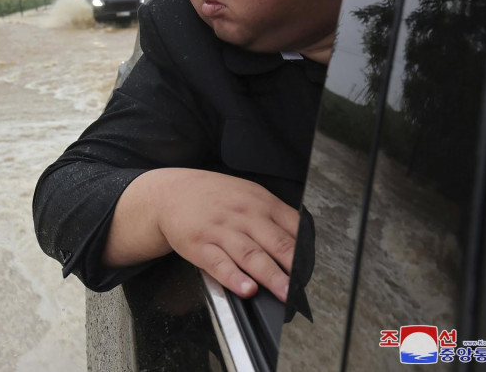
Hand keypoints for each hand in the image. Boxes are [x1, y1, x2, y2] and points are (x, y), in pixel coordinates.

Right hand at [105, 168, 298, 301]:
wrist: (171, 192)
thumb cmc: (214, 197)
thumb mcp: (248, 194)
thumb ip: (275, 215)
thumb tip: (303, 240)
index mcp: (260, 203)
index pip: (292, 227)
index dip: (306, 251)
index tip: (315, 271)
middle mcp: (243, 216)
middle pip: (274, 243)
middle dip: (293, 267)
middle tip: (306, 287)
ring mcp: (220, 231)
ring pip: (250, 255)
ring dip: (270, 276)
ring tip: (284, 292)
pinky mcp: (200, 246)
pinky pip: (219, 264)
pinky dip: (233, 277)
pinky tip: (245, 288)